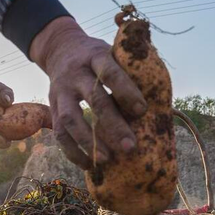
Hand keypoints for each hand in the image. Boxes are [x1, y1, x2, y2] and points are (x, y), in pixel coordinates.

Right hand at [30, 17, 146, 168]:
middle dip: (113, 124)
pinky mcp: (52, 108)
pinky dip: (73, 152)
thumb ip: (131, 72)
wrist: (61, 49)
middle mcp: (75, 74)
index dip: (126, 91)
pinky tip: (89, 165)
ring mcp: (60, 92)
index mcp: (95, 56)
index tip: (142, 111)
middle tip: (130, 147)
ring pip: (70, 119)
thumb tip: (163, 103)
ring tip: (107, 160)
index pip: (110, 72)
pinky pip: (59, 133)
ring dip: (89, 142)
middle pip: (93, 99)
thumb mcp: (113, 53)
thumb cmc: (97, 57)